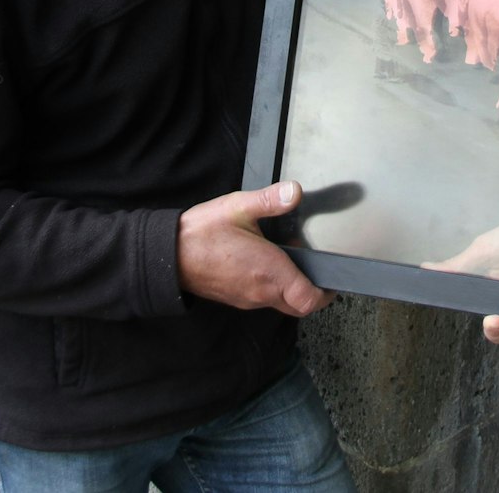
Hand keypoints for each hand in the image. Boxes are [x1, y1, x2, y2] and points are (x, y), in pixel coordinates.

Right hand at [177, 181, 334, 316]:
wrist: (166, 256)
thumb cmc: (200, 234)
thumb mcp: (238, 207)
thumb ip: (270, 200)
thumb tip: (294, 192)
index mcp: (269, 272)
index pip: (310, 299)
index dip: (326, 292)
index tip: (331, 276)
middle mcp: (261, 292)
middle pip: (300, 306)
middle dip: (313, 291)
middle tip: (315, 267)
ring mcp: (248, 299)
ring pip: (282, 302)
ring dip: (292, 285)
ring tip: (288, 257)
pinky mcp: (236, 298)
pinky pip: (264, 298)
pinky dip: (273, 285)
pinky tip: (265, 261)